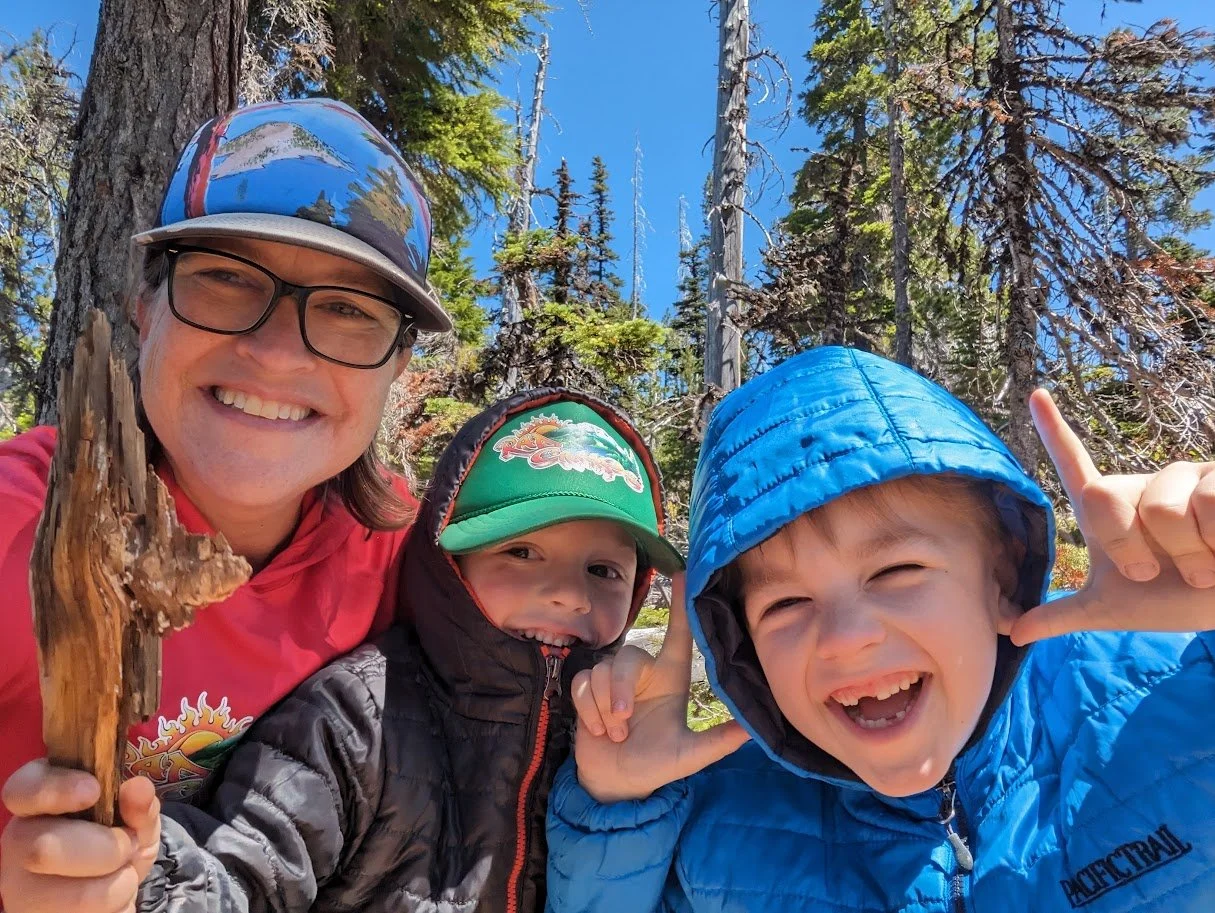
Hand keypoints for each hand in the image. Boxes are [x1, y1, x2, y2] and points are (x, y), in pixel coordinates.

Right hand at [0, 760, 160, 912]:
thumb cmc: (114, 842)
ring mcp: (20, 890)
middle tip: (127, 845)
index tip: (93, 790)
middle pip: (45, 849)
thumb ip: (138, 802)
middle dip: (106, 849)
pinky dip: (117, 908)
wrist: (105, 891)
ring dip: (120, 884)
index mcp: (36, 805)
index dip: (55, 789)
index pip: (23, 791)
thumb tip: (138, 787)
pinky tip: (110, 900)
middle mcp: (18, 845)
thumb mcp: (134, 818)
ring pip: (79, 895)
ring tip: (119, 875)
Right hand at [571, 573, 749, 802]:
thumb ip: (717, 743)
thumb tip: (752, 732)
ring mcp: (613, 681)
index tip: (681, 571)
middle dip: (618, 690)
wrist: (616, 785)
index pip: (678, 636)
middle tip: (622, 723)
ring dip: (603, 708)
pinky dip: (588, 710)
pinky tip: (596, 730)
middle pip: (627, 658)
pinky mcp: (588, 689)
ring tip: (614, 733)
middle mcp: (643, 674)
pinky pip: (582, 684)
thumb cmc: (655, 766)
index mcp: (670, 680)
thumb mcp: (688, 757)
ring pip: (601, 672)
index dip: (680, 605)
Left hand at [1010, 389, 1214, 645]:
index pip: (1074, 465)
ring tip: (1203, 565)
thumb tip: (1011, 633)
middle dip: (1128, 548)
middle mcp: (1142, 485)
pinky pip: (1210, 504)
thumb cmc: (1173, 598)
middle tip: (1152, 571)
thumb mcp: (1113, 609)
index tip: (1034, 394)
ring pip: (1163, 508)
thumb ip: (1063, 615)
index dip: (1053, 430)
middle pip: (1104, 498)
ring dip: (1185, 554)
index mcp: (1109, 508)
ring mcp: (1185, 478)